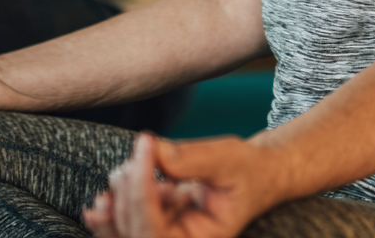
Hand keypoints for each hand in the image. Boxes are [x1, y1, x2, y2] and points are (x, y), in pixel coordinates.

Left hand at [83, 132, 285, 237]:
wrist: (254, 176)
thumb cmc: (247, 171)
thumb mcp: (229, 159)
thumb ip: (194, 159)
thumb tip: (157, 152)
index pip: (156, 232)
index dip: (142, 192)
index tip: (146, 145)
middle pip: (133, 233)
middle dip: (129, 189)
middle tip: (143, 147)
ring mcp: (166, 235)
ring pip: (123, 227)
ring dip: (121, 191)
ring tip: (138, 159)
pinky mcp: (156, 222)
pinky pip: (127, 215)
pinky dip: (126, 189)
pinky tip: (142, 167)